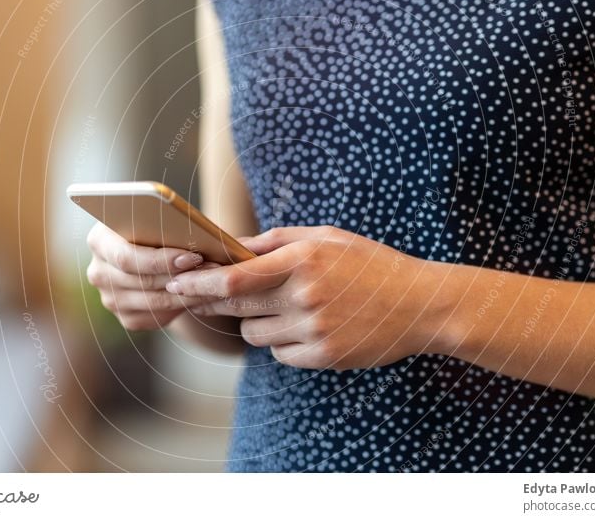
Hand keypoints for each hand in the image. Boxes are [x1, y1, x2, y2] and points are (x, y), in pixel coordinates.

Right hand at [85, 223, 219, 330]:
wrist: (149, 251)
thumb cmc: (155, 228)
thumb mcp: (156, 220)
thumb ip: (166, 225)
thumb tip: (196, 236)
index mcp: (99, 240)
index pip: (126, 257)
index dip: (161, 259)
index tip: (193, 256)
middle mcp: (98, 271)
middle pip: (141, 281)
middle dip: (180, 275)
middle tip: (212, 270)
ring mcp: (110, 298)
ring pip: (153, 302)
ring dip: (187, 293)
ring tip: (213, 282)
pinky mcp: (126, 317)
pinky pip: (157, 317)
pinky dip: (182, 306)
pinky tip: (202, 294)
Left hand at [165, 226, 456, 368]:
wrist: (420, 304)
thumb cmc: (371, 263)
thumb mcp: (328, 237)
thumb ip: (278, 240)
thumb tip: (234, 246)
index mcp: (302, 260)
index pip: (234, 279)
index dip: (198, 282)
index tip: (174, 282)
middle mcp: (304, 296)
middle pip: (235, 308)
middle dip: (213, 302)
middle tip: (200, 296)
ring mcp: (315, 330)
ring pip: (255, 334)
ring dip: (257, 323)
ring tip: (288, 308)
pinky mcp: (325, 356)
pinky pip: (281, 354)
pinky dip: (285, 342)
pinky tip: (310, 327)